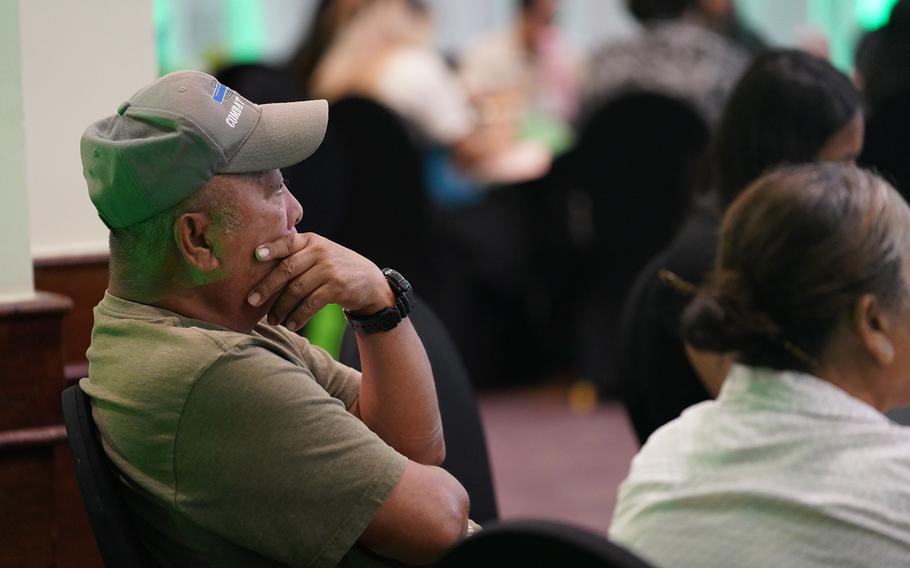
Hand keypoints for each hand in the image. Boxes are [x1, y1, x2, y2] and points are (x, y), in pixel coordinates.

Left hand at [247, 233, 393, 331]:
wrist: (369, 281)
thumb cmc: (334, 268)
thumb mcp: (320, 253)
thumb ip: (297, 254)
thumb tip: (258, 268)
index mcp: (311, 241)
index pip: (288, 242)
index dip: (271, 248)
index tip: (255, 255)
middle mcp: (320, 252)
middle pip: (287, 269)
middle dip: (267, 286)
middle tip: (251, 301)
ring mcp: (329, 270)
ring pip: (297, 290)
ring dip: (281, 307)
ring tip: (272, 320)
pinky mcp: (336, 288)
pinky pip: (311, 304)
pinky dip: (298, 316)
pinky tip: (291, 324)